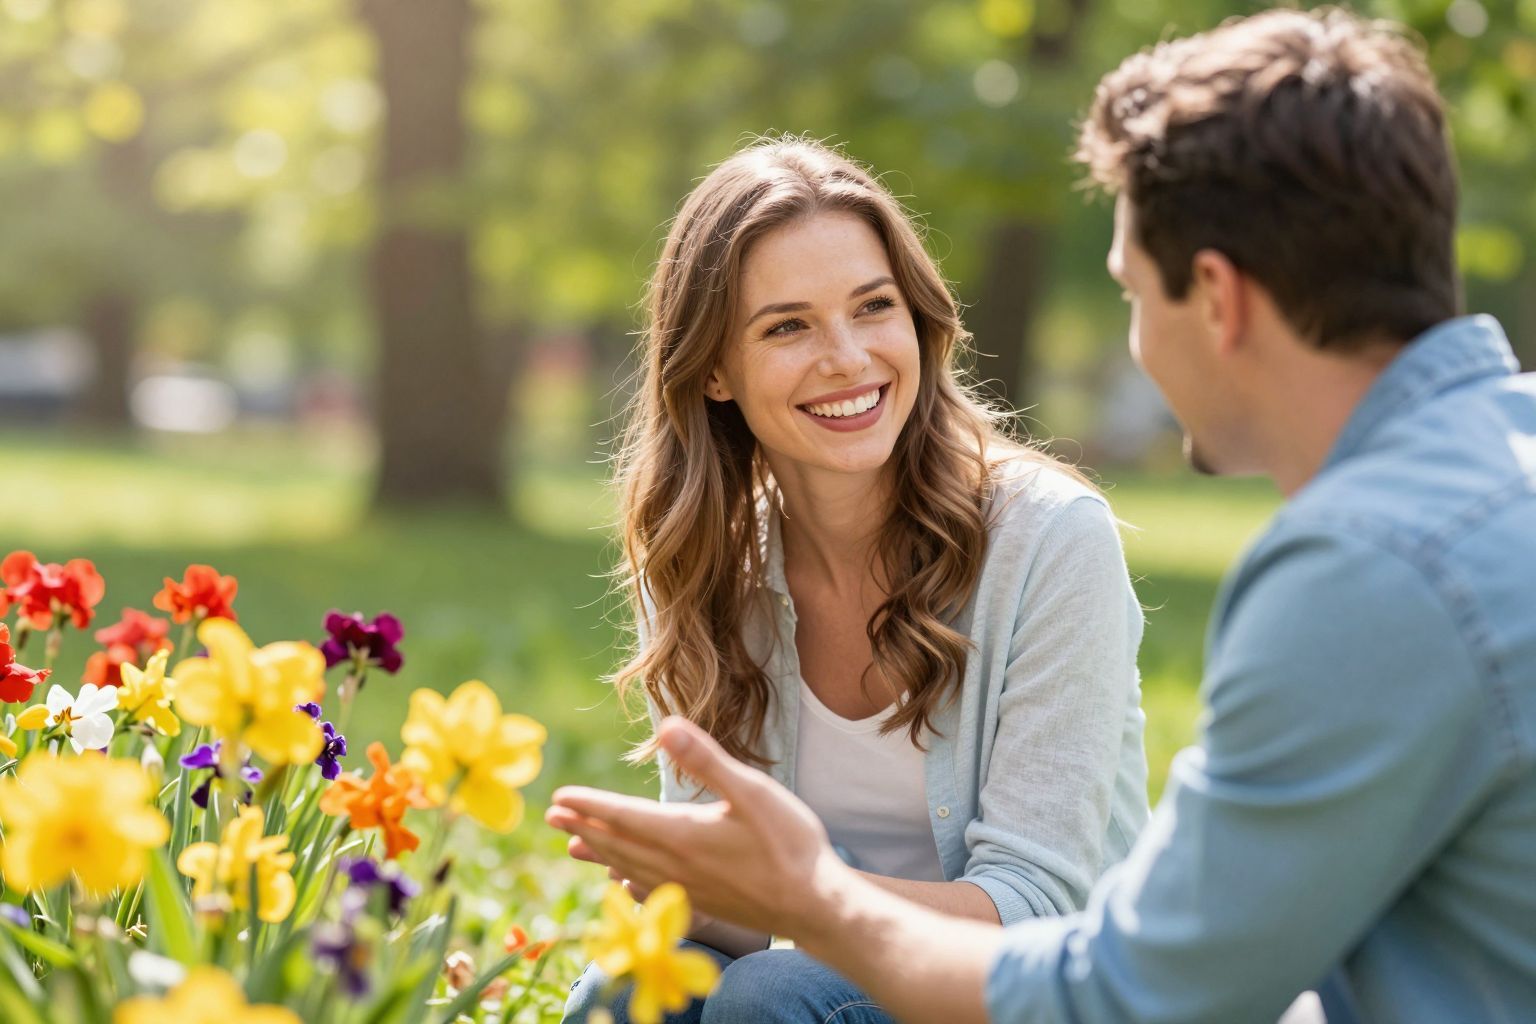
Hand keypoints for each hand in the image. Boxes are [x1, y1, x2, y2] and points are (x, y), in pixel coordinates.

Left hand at [546, 716, 852, 939]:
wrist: (816, 906)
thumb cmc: (790, 844)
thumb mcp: (751, 790)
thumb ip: (706, 759)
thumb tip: (665, 724)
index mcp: (681, 834)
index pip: (621, 817)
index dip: (588, 806)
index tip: (559, 797)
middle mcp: (675, 864)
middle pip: (617, 843)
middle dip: (583, 827)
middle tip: (552, 817)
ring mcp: (687, 888)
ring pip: (630, 868)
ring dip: (599, 853)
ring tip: (573, 846)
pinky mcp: (702, 902)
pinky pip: (651, 889)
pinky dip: (629, 880)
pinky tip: (625, 881)